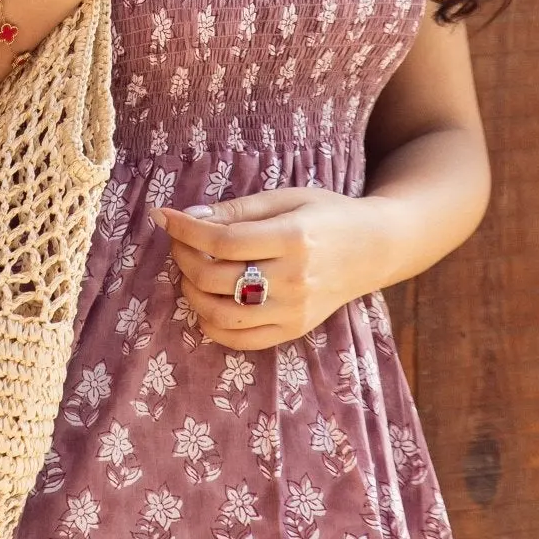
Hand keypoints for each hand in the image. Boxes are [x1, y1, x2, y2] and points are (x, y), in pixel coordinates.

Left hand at [158, 188, 397, 348]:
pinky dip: (213, 325)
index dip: (186, 230)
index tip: (164, 217)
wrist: (374, 248)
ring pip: (222, 315)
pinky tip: (206, 303)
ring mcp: (294, 311)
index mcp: (293, 239)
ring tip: (191, 272)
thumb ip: (239, 209)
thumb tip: (191, 217)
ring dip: (192, 294)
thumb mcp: (287, 198)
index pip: (223, 241)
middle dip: (184, 258)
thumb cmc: (327, 214)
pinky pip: (241, 340)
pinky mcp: (294, 330)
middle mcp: (294, 280)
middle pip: (217, 279)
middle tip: (179, 243)